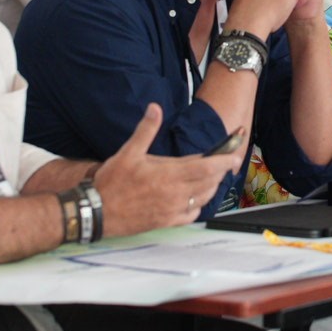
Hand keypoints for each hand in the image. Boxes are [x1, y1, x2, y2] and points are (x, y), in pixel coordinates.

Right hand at [95, 104, 242, 237]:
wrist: (97, 212)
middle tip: (226, 162)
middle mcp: (175, 194)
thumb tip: (154, 108)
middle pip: (210, 182)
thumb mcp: (127, 152)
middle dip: (221, 171)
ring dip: (211, 187)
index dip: (224, 160)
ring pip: (203, 198)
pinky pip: (192, 214)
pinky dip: (198, 204)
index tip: (234, 154)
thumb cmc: (112, 183)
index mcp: (169, 174)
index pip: (208, 167)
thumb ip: (146, 130)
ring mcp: (172, 210)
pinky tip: (195, 198)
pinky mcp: (166, 222)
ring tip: (212, 177)